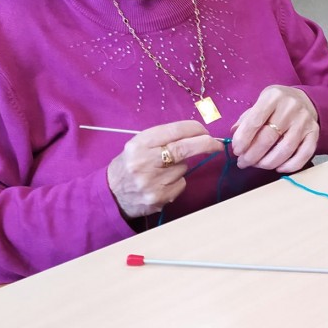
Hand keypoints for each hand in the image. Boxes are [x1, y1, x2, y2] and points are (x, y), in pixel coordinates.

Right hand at [107, 120, 221, 218]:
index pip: (175, 131)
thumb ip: (164, 138)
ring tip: (164, 169)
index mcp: (140, 144)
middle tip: (216, 144)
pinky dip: (177, 181)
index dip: (196, 129)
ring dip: (182, 166)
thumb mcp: (139, 145)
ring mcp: (151, 182)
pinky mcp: (158, 198)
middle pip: (184, 149)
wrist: (111, 193)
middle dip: (205, 144)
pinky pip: (181, 184)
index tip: (206, 131)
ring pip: (183, 168)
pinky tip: (162, 183)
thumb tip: (198, 134)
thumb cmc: (130, 164)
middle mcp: (144, 162)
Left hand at [230, 85, 319, 171]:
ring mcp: (304, 121)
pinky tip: (278, 168)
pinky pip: (304, 154)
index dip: (243, 139)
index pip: (255, 121)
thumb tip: (234, 135)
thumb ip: (247, 118)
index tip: (236, 151)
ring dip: (268, 163)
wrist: (305, 100)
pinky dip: (290, 165)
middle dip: (252, 155)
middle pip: (268, 138)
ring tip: (257, 165)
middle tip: (243, 162)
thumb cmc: (277, 104)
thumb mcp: (260, 102)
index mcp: (273, 97)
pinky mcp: (315, 133)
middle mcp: (291, 107)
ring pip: (285, 149)